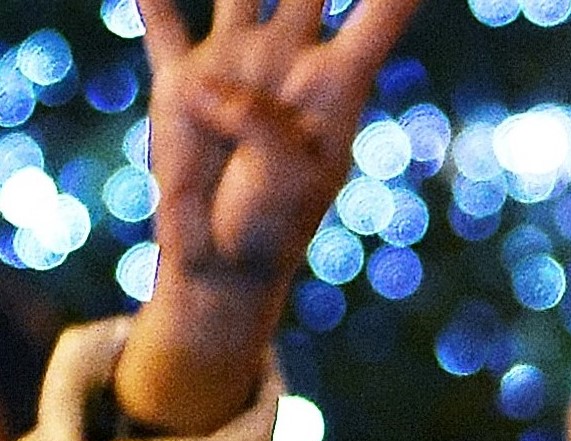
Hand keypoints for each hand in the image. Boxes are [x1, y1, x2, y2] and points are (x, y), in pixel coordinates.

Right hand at [114, 0, 425, 432]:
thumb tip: (211, 82)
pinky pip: (162, 21)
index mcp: (336, 85)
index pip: (381, 15)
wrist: (221, 259)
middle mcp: (289, 59)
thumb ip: (261, 122)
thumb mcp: (288, 178)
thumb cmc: (272, 224)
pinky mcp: (180, 76)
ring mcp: (236, 60)